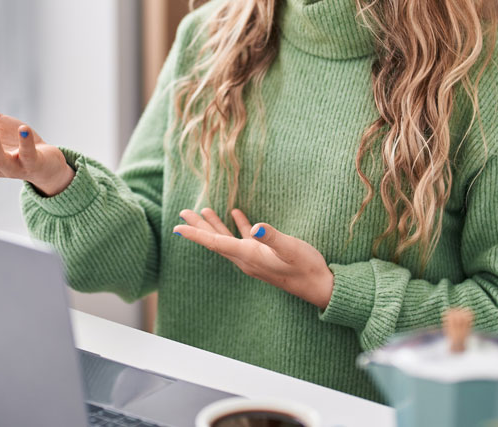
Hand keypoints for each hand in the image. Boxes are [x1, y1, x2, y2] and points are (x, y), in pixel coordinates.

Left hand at [173, 208, 333, 308]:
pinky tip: (237, 214)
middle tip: (182, 213)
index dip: (196, 234)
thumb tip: (255, 227)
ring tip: (203, 211)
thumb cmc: (306, 267)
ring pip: (227, 240)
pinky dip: (237, 226)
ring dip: (214, 226)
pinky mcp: (264, 256)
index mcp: (248, 255)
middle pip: (215, 241)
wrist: (320, 286)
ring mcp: (254, 258)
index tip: (177, 227)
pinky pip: (244, 239)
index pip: (216, 243)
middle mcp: (246, 259)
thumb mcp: (291, 249)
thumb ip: (273, 237)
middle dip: (198, 227)